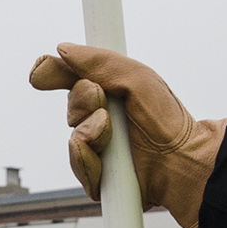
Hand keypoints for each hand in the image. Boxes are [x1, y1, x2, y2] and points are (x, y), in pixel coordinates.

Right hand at [24, 44, 223, 227]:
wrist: (183, 159)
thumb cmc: (167, 120)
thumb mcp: (137, 78)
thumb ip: (100, 62)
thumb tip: (63, 50)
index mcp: (110, 94)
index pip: (72, 79)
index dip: (55, 73)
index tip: (43, 71)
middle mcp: (102, 120)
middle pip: (71, 106)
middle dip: (82, 101)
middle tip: (101, 98)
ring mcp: (100, 150)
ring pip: (73, 137)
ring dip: (88, 131)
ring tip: (109, 130)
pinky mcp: (99, 177)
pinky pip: (78, 165)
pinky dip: (86, 159)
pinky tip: (104, 158)